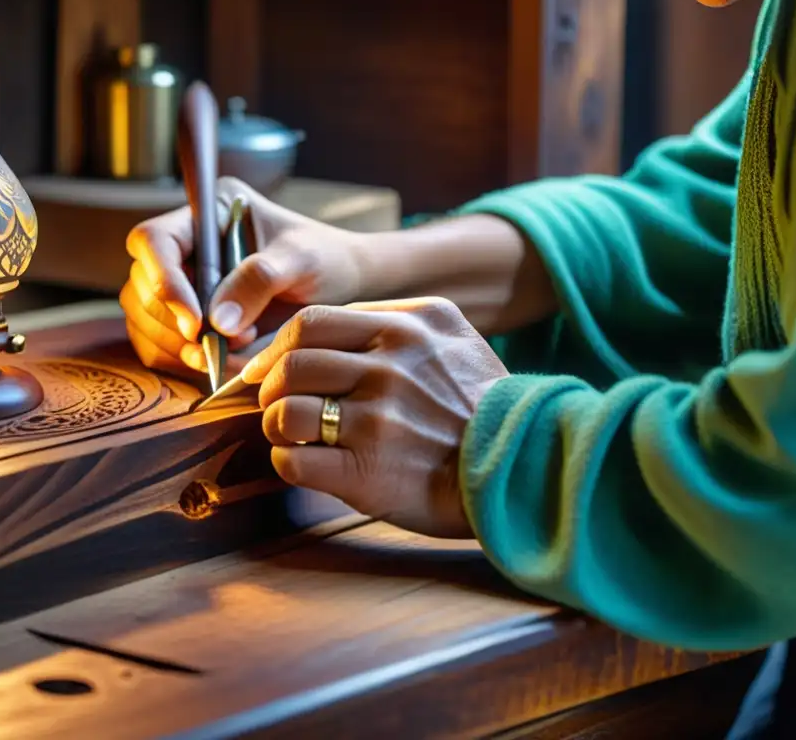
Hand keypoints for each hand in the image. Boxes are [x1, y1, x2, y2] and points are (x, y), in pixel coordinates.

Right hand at [120, 177, 367, 375]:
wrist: (339, 283)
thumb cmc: (324, 259)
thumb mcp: (301, 260)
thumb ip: (259, 280)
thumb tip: (216, 322)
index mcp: (207, 213)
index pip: (154, 240)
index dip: (164, 282)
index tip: (196, 322)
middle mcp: (185, 245)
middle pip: (141, 285)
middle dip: (178, 323)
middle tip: (228, 341)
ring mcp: (180, 281)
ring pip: (143, 318)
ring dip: (179, 346)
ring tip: (232, 351)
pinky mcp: (183, 317)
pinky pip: (157, 344)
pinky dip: (179, 361)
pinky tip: (217, 363)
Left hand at [241, 297, 509, 537]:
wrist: (525, 469)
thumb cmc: (483, 405)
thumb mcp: (453, 338)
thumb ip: (395, 322)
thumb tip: (324, 332)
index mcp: (407, 329)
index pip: (311, 322)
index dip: (278, 348)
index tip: (271, 368)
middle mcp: (390, 368)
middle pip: (291, 364)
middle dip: (270, 387)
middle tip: (275, 404)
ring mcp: (378, 420)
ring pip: (285, 411)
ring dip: (275, 426)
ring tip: (290, 435)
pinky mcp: (368, 473)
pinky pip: (295, 460)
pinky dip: (288, 462)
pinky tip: (305, 463)